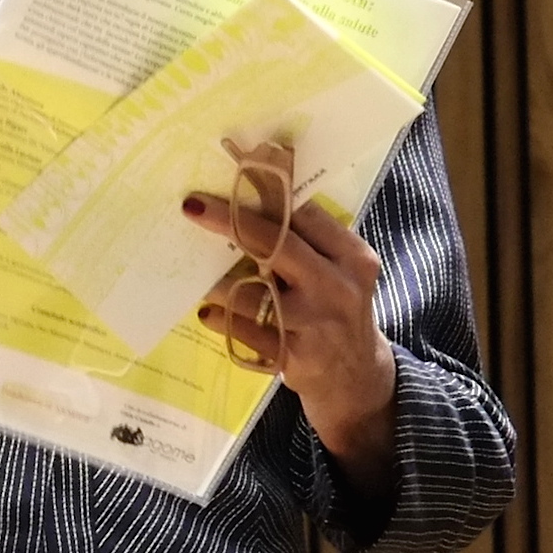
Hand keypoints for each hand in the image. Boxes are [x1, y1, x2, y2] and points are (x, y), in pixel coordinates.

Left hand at [184, 140, 397, 494]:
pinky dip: (221, 319)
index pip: (305, 215)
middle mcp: (338, 287)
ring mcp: (316, 324)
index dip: (268, 190)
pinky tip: (208, 313)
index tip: (236, 168)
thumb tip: (253, 199)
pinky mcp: (295, 357)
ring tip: (204, 279)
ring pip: (253, 292)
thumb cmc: (340, 316)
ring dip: (221, 282)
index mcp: (352, 258)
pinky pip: (245, 332)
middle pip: (276, 243)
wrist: (359, 384)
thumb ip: (310, 244)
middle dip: (230, 220)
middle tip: (193, 205)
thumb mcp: (341, 276)